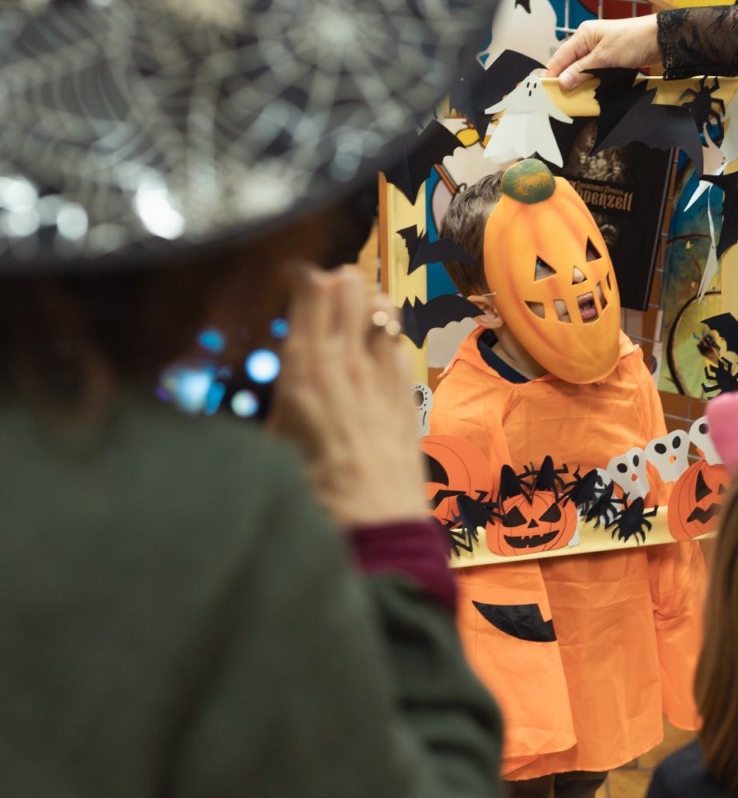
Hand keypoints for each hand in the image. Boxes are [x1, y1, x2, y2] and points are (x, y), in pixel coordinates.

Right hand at [269, 266, 424, 527]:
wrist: (370, 524)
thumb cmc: (308, 493)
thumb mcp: (270, 439)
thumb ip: (275, 392)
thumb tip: (271, 375)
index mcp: (305, 365)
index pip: (310, 285)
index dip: (297, 272)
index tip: (284, 277)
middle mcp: (348, 359)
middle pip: (349, 283)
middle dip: (332, 281)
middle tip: (316, 298)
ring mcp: (384, 373)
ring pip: (381, 305)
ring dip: (364, 304)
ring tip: (348, 319)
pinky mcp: (408, 393)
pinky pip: (398, 343)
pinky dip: (385, 337)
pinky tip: (372, 355)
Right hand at [544, 16, 660, 91]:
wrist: (659, 40)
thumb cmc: (631, 42)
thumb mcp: (603, 57)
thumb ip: (582, 70)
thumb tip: (562, 83)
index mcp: (584, 35)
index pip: (561, 56)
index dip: (551, 72)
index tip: (543, 90)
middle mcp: (589, 42)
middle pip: (570, 64)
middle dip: (564, 81)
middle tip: (556, 100)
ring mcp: (600, 52)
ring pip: (582, 71)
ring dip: (578, 84)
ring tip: (569, 101)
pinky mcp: (610, 61)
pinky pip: (595, 74)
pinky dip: (590, 83)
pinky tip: (587, 95)